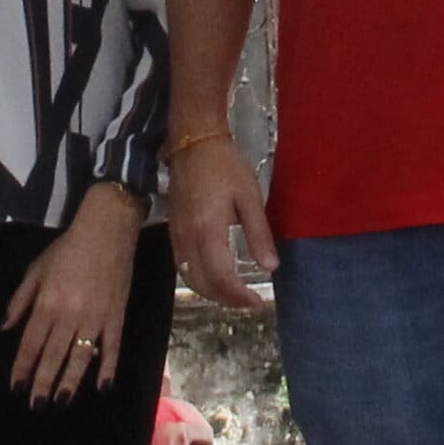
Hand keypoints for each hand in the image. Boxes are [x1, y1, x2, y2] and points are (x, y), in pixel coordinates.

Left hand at [6, 185, 145, 403]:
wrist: (107, 230)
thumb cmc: (67, 249)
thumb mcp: (36, 269)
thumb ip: (20, 301)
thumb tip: (4, 330)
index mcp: (48, 302)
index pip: (31, 343)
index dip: (22, 367)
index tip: (15, 387)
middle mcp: (70, 314)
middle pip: (53, 354)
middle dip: (43, 382)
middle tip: (36, 405)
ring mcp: (96, 317)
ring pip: (81, 356)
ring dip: (71, 380)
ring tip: (62, 401)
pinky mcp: (116, 316)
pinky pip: (112, 347)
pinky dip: (108, 368)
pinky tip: (102, 387)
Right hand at [168, 131, 273, 310]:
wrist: (194, 142)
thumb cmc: (225, 166)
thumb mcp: (249, 197)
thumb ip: (259, 234)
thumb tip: (270, 268)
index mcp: (208, 230)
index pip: (222, 277)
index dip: (239, 296)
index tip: (258, 303)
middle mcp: (188, 238)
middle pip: (203, 284)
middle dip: (226, 300)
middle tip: (249, 303)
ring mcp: (177, 236)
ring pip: (190, 278)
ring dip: (211, 293)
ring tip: (235, 295)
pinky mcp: (173, 231)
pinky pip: (182, 266)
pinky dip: (199, 279)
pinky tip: (215, 278)